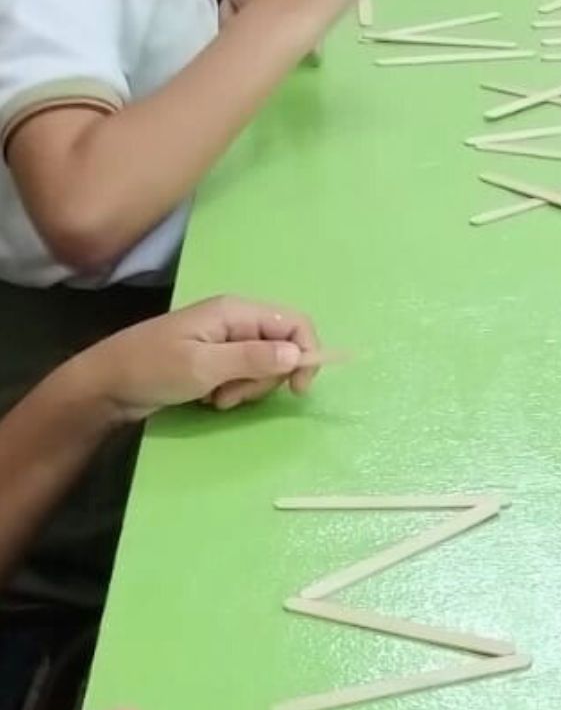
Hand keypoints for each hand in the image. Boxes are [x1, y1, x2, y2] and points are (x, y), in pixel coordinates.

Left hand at [68, 295, 323, 422]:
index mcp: (236, 311)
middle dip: (266, 378)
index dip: (307, 353)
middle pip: (283, 347)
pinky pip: (245, 374)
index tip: (298, 388)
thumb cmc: (151, 369)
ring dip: (248, 388)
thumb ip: (253, 359)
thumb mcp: (203, 366)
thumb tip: (298, 354)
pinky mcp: (216, 359)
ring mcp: (226, 341)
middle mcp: (236, 321)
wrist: (105, 386)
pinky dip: (235, 390)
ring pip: (265, 365)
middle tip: (234, 396)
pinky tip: (210, 398)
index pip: (295, 323)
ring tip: (216, 398)